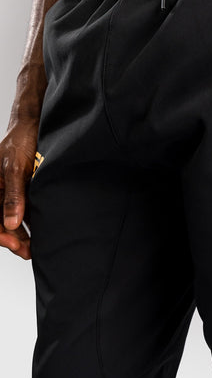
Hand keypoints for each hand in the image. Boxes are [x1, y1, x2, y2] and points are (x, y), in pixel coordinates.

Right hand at [0, 118, 38, 259]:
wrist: (36, 125)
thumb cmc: (21, 141)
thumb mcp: (15, 168)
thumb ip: (13, 195)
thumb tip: (11, 223)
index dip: (0, 235)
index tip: (15, 244)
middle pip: (1, 222)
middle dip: (13, 239)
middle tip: (29, 251)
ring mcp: (11, 192)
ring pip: (13, 220)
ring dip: (22, 234)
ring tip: (36, 248)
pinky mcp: (25, 191)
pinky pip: (25, 211)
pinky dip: (31, 223)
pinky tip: (41, 232)